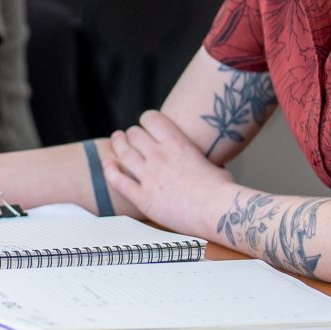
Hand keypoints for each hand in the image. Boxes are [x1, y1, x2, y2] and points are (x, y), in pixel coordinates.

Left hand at [100, 109, 229, 230]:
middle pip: (134, 134)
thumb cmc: (222, 190)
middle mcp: (160, 156)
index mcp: (178, 143)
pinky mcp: (143, 198)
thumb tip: (202, 159)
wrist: (218, 211)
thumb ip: (198, 158)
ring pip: (123, 153)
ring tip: (117, 141)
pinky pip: (118, 181)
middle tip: (130, 136)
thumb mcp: (212, 162)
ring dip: (118, 144)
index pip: (152, 119)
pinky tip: (108, 165)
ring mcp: (149, 177)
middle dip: (132, 133)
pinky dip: (110, 171)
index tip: (146, 124)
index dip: (146, 119)